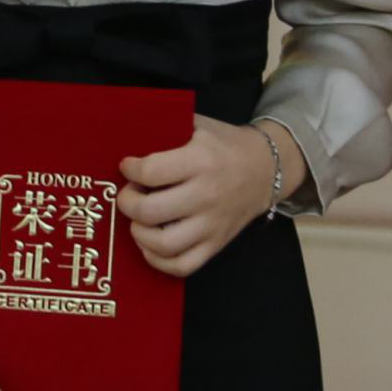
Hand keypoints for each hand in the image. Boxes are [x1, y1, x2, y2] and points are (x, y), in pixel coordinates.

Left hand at [117, 115, 288, 276]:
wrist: (264, 168)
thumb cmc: (223, 145)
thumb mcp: (197, 125)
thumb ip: (165, 128)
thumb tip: (127, 136)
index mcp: (201, 161)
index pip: (151, 172)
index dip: (130, 170)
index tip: (127, 167)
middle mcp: (206, 195)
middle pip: (150, 211)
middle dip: (128, 202)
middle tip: (129, 194)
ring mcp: (212, 225)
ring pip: (164, 244)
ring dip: (139, 233)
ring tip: (137, 220)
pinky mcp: (216, 244)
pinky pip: (182, 265)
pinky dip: (158, 260)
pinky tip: (149, 243)